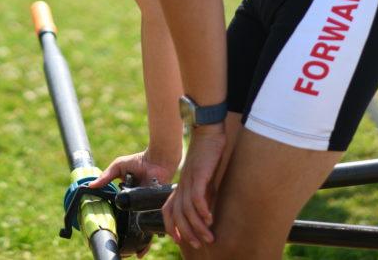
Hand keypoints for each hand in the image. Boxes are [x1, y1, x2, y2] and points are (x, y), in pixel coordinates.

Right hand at [89, 149, 178, 257]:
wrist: (158, 160)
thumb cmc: (139, 161)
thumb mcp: (119, 167)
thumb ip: (105, 177)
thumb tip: (90, 186)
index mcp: (129, 196)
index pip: (122, 214)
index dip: (118, 224)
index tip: (112, 235)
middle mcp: (138, 204)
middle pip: (133, 225)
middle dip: (130, 239)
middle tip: (125, 251)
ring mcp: (147, 207)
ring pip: (143, 229)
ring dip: (141, 242)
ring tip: (136, 254)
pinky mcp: (156, 209)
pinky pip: (153, 225)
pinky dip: (150, 235)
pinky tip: (145, 247)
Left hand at [162, 124, 225, 249]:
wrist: (208, 132)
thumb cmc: (206, 156)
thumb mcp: (202, 179)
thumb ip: (203, 195)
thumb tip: (206, 214)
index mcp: (181, 186)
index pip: (168, 210)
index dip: (170, 226)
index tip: (179, 240)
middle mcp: (182, 184)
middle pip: (177, 214)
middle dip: (185, 232)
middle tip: (197, 244)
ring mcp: (189, 179)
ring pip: (187, 209)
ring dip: (197, 226)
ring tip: (208, 237)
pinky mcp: (199, 174)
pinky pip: (197, 196)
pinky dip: (202, 209)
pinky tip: (210, 218)